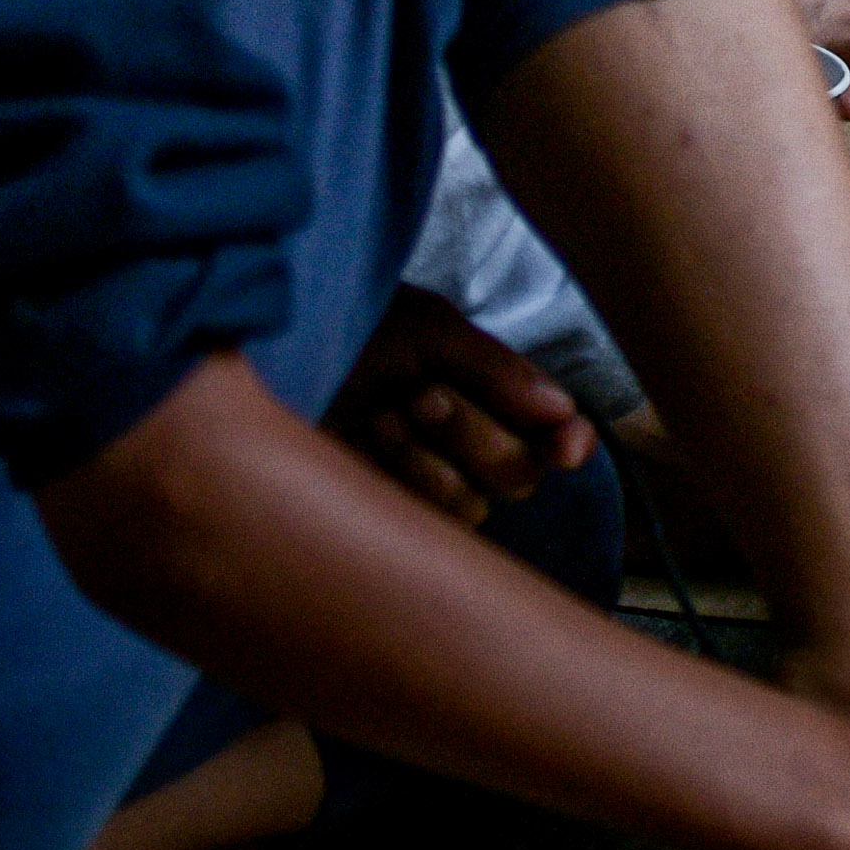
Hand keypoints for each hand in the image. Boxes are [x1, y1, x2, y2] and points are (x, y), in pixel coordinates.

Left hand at [325, 287, 594, 529]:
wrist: (279, 352)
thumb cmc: (359, 330)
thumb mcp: (431, 331)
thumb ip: (498, 371)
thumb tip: (562, 413)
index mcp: (496, 394)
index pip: (559, 433)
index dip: (570, 443)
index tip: (565, 450)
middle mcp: (474, 442)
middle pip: (518, 473)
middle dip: (473, 433)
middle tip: (424, 396)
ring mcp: (433, 479)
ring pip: (473, 502)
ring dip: (429, 456)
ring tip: (384, 413)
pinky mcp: (394, 509)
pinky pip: (429, 519)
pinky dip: (402, 475)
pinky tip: (370, 438)